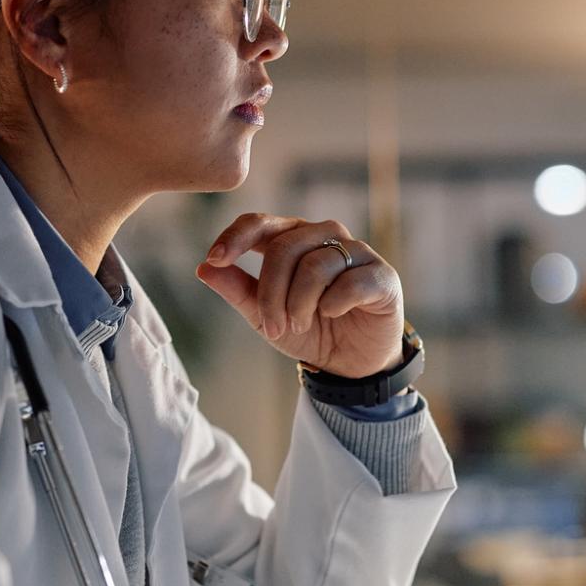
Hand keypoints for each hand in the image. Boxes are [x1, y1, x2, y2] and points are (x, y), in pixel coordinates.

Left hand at [196, 214, 406, 377]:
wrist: (351, 363)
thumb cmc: (308, 330)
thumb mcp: (264, 316)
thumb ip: (237, 289)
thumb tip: (204, 268)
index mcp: (292, 239)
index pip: (259, 223)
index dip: (235, 237)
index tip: (215, 259)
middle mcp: (323, 236)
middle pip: (285, 248)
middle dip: (272, 293)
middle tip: (273, 326)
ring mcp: (355, 251)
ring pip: (316, 265)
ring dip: (300, 304)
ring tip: (300, 325)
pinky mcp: (381, 274)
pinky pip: (350, 282)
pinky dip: (334, 304)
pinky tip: (333, 314)